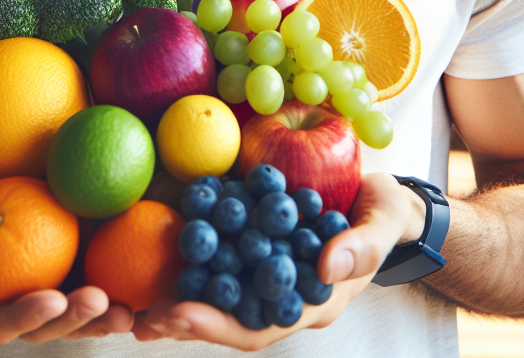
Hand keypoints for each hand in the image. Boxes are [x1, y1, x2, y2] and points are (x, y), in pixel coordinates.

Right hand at [0, 182, 134, 342]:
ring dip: (107, 317)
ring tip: (131, 310)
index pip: (3, 322)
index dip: (26, 316)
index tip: (49, 298)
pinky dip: (128, 293)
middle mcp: (23, 309)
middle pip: (52, 328)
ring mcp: (55, 295)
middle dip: (75, 320)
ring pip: (84, 317)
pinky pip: (106, 288)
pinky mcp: (80, 275)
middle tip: (98, 301)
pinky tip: (153, 288)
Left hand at [137, 172, 425, 349]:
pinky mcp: (258, 238)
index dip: (219, 325)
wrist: (382, 197)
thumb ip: (362, 246)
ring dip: (180, 292)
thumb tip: (330, 263)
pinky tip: (164, 238)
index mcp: (312, 302)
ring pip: (219, 288)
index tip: (180, 317)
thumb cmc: (386, 215)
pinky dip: (195, 250)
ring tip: (136, 296)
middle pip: (228, 316)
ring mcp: (268, 267)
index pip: (259, 326)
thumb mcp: (384, 224)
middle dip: (186, 319)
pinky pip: (223, 249)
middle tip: (141, 317)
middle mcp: (283, 291)